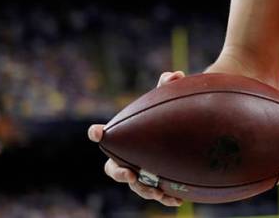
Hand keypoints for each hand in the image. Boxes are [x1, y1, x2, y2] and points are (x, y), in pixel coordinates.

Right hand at [88, 70, 185, 206]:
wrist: (182, 130)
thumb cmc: (168, 113)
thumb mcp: (167, 98)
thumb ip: (168, 85)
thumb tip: (175, 75)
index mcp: (124, 137)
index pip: (106, 135)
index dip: (99, 134)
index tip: (96, 130)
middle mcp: (127, 156)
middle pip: (114, 168)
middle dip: (119, 172)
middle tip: (129, 173)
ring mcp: (140, 171)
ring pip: (136, 186)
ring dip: (144, 190)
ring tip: (157, 192)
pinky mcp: (156, 182)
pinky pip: (156, 194)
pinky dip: (164, 199)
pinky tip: (177, 201)